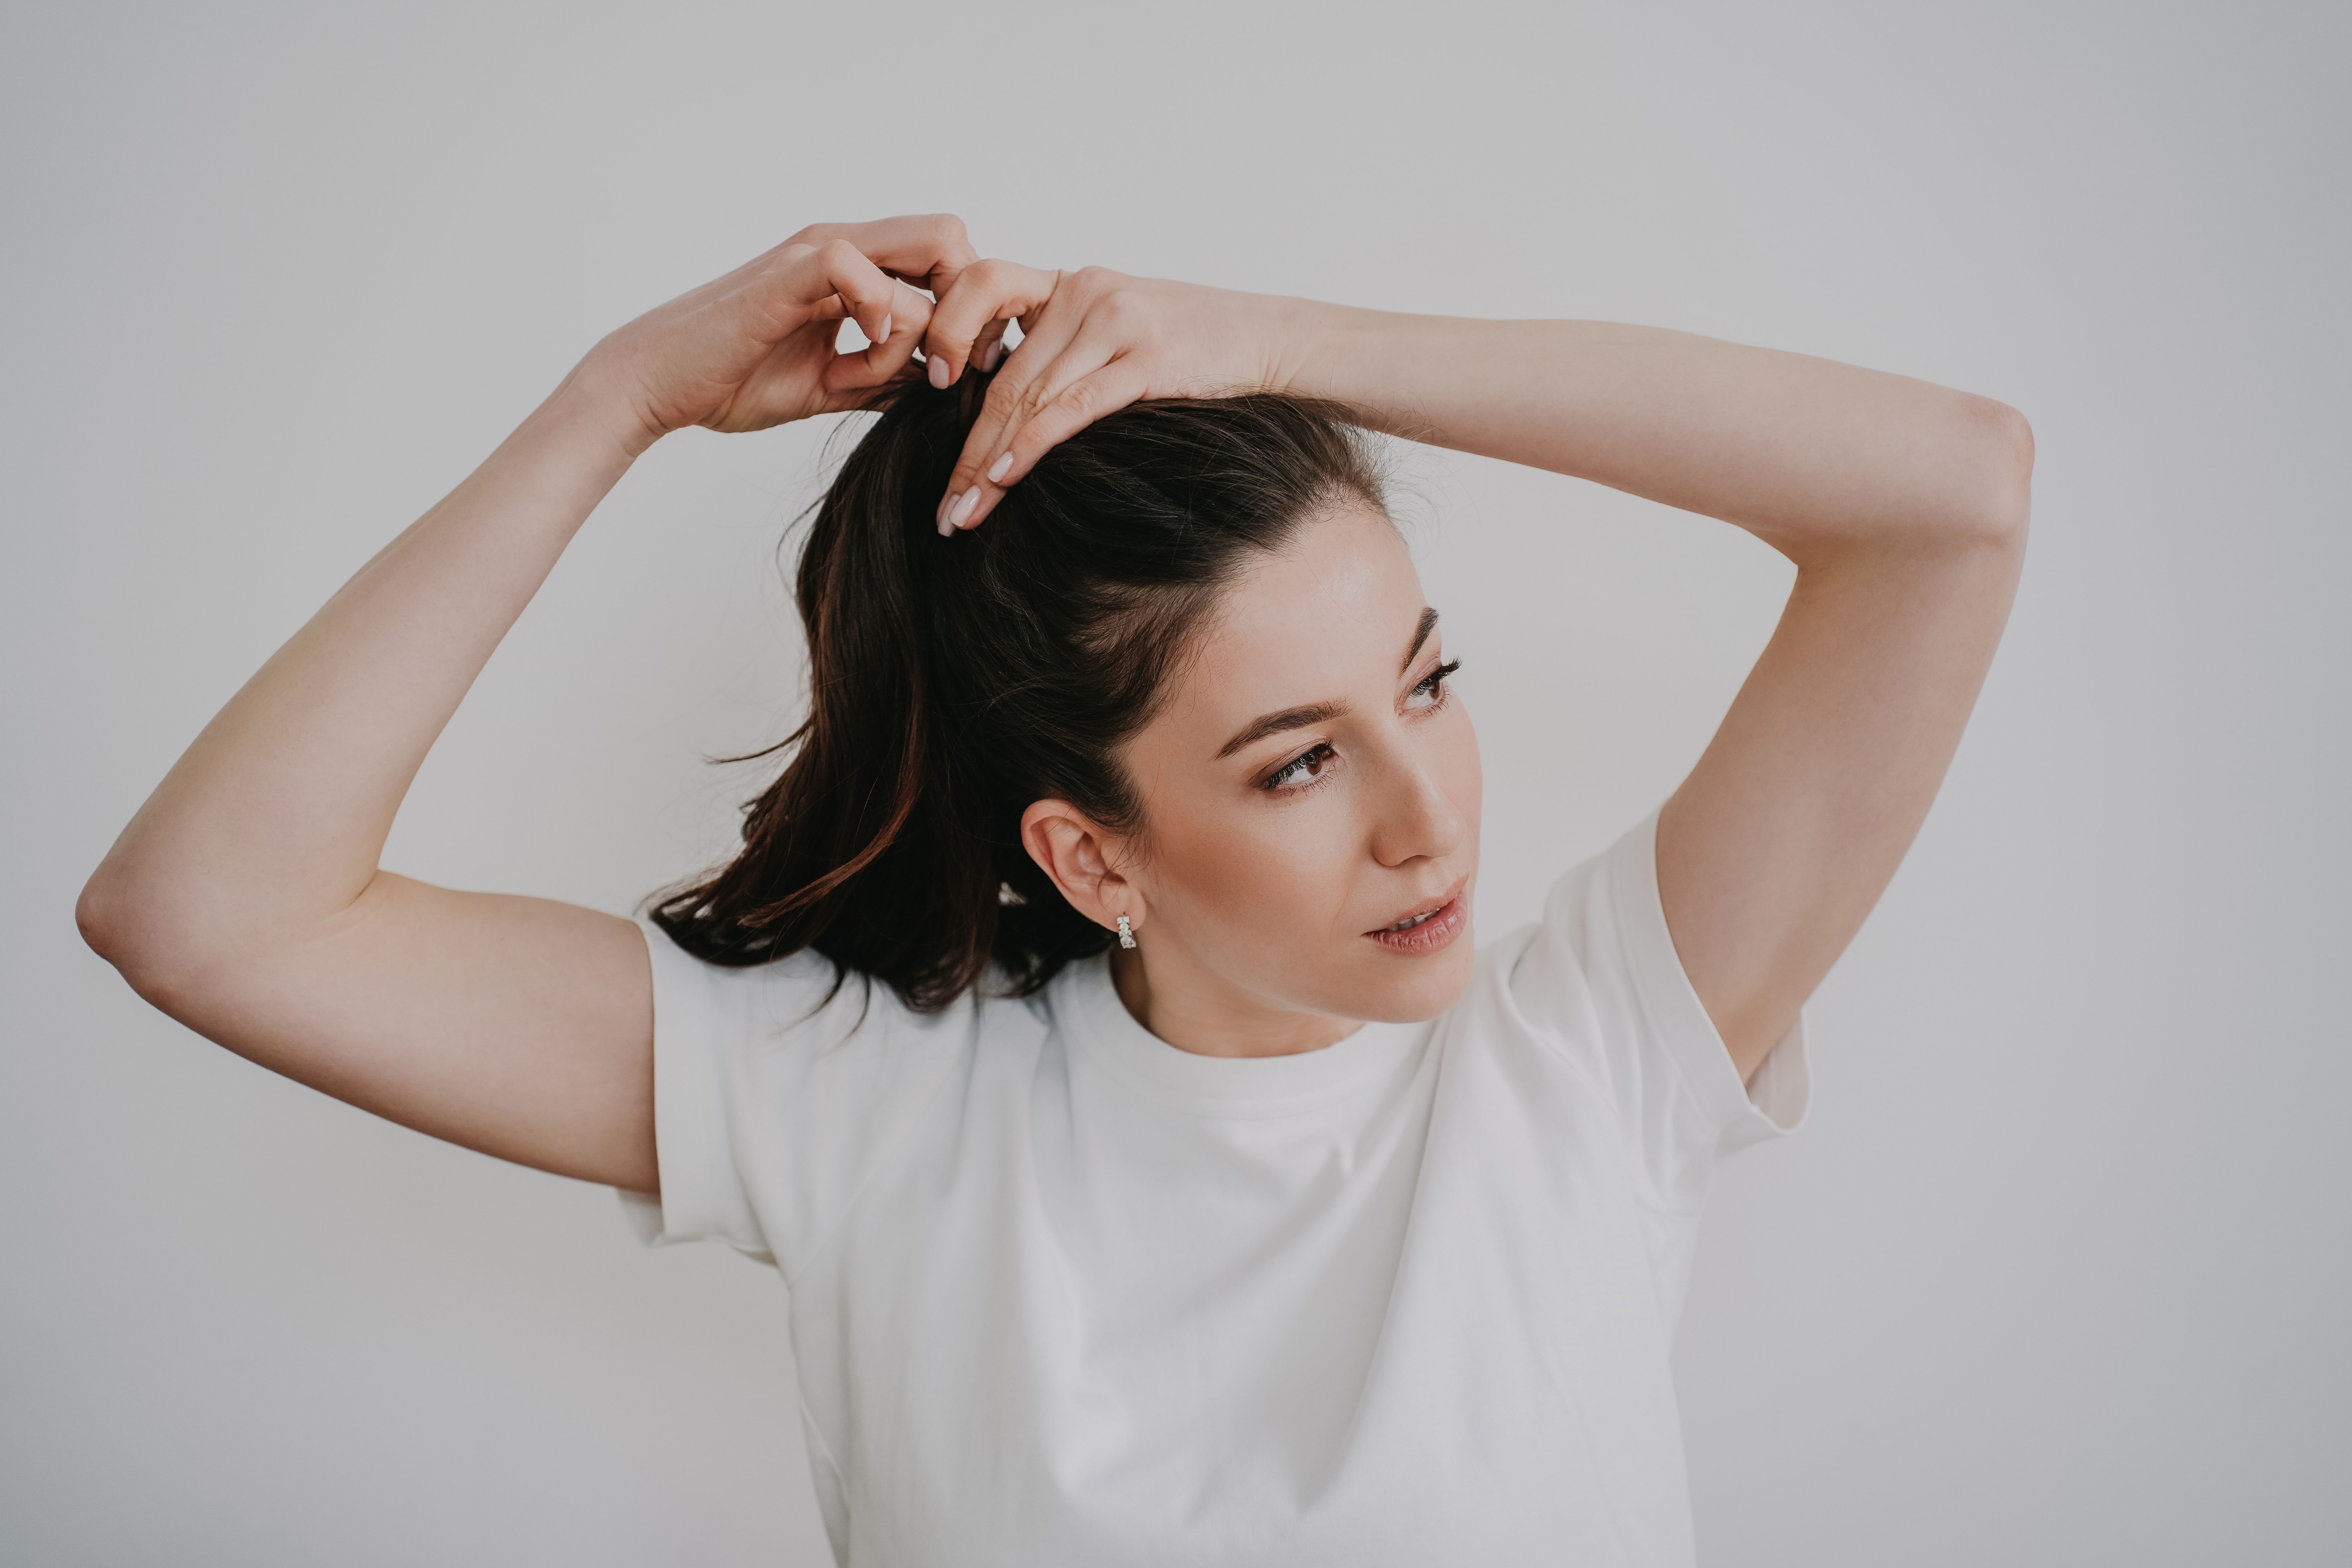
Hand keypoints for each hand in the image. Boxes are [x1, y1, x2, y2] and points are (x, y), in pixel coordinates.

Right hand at [583, 214, 980, 452]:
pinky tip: (861, 349)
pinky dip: (877, 312)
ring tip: (881, 371)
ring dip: (922, 325)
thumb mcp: (832, 386)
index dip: (968, 311)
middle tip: (946, 368)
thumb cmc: (734, 382)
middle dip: (965, 306)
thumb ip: (885, 380)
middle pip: (949, 235)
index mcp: (853, 272)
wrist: (659, 386)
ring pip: (923, 249)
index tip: (960, 369)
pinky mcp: (788, 274)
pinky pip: (858, 266)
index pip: (945, 257)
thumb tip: (939, 389)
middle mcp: (841, 248)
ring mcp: (814, 256)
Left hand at [919, 265, 1308, 531]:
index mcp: (1071, 283)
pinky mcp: (1146, 358)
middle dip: (965, 448)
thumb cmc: (1198, 347)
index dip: (946, 338)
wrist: (1275, 337)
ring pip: (1028, 397)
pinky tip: (1005, 478)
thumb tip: (1012, 413)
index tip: (928, 396)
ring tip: (965, 513)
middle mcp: (1085, 292)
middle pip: (1003, 375)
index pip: (982, 291)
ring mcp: (1115, 322)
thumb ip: (1068, 353)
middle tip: (944, 506)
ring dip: (989, 464)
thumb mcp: (1122, 333)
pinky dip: (1032, 446)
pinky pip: (1072, 408)